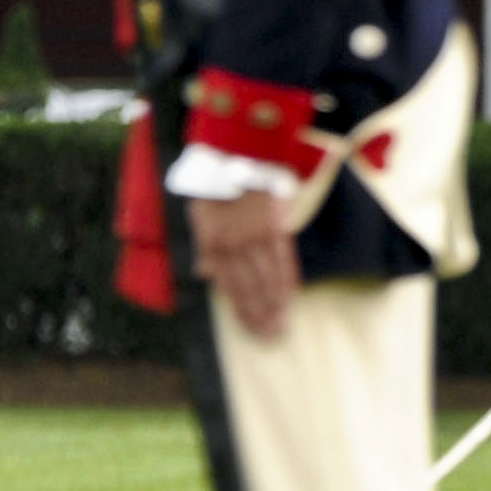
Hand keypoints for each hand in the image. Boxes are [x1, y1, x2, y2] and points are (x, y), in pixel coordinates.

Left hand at [190, 191, 298, 341]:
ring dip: (276, 304)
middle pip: (251, 288)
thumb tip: (205, 273)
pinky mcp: (275, 228)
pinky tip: (292, 295)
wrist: (237, 154)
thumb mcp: (198, 214)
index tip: (252, 329)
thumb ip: (204, 246)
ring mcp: (256, 238)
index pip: (230, 286)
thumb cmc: (214, 184)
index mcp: (212, 244)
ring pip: (268, 278)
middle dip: (261, 315)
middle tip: (273, 336)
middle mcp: (234, 246)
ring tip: (283, 323)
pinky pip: (283, 259)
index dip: (241, 310)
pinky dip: (288, 279)